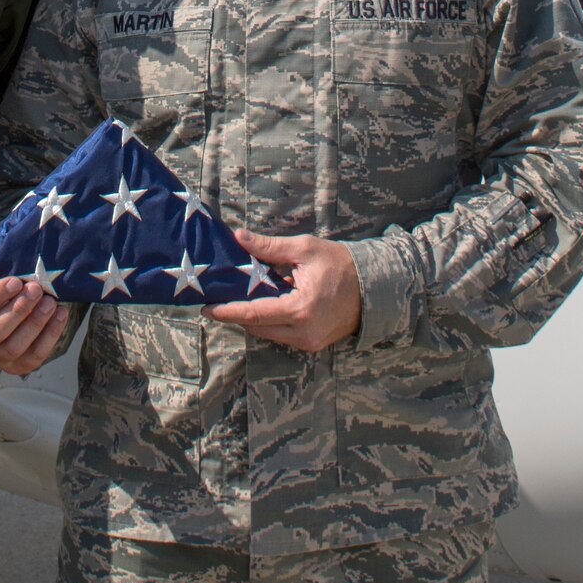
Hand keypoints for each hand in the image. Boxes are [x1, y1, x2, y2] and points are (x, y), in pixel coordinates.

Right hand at [0, 231, 68, 376]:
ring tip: (50, 302)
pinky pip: (34, 356)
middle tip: (36, 289)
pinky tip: (60, 314)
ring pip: (13, 347)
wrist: (3, 317)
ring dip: (34, 324)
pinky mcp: (17, 366)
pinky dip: (50, 336)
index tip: (15, 281)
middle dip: (18, 311)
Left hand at [206, 230, 360, 352]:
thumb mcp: (305, 249)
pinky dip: (271, 321)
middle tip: (222, 296)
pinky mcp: (313, 344)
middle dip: (238, 313)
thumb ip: (270, 247)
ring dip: (255, 317)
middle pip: (256, 327)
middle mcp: (303, 332)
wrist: (375, 287)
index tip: (207, 308)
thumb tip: (240, 238)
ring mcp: (309, 342)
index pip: (253, 315)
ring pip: (268, 333)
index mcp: (299, 310)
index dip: (227, 312)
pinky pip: (282, 335)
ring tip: (246, 296)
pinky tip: (268, 303)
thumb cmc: (341, 264)